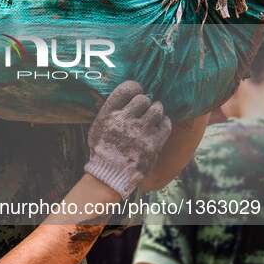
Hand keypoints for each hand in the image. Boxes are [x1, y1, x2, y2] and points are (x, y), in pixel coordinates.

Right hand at [84, 81, 171, 198]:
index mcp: (109, 114)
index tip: (136, 93)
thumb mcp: (97, 127)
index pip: (126, 89)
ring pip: (157, 109)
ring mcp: (140, 132)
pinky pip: (166, 124)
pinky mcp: (153, 144)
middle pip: (144, 98)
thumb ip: (109, 111)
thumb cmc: (102, 151)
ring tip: (152, 118)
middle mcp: (124, 121)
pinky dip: (164, 123)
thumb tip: (123, 96)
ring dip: (155, 112)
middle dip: (145, 103)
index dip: (134, 88)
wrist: (110, 175)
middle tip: (143, 110)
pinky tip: (158, 127)